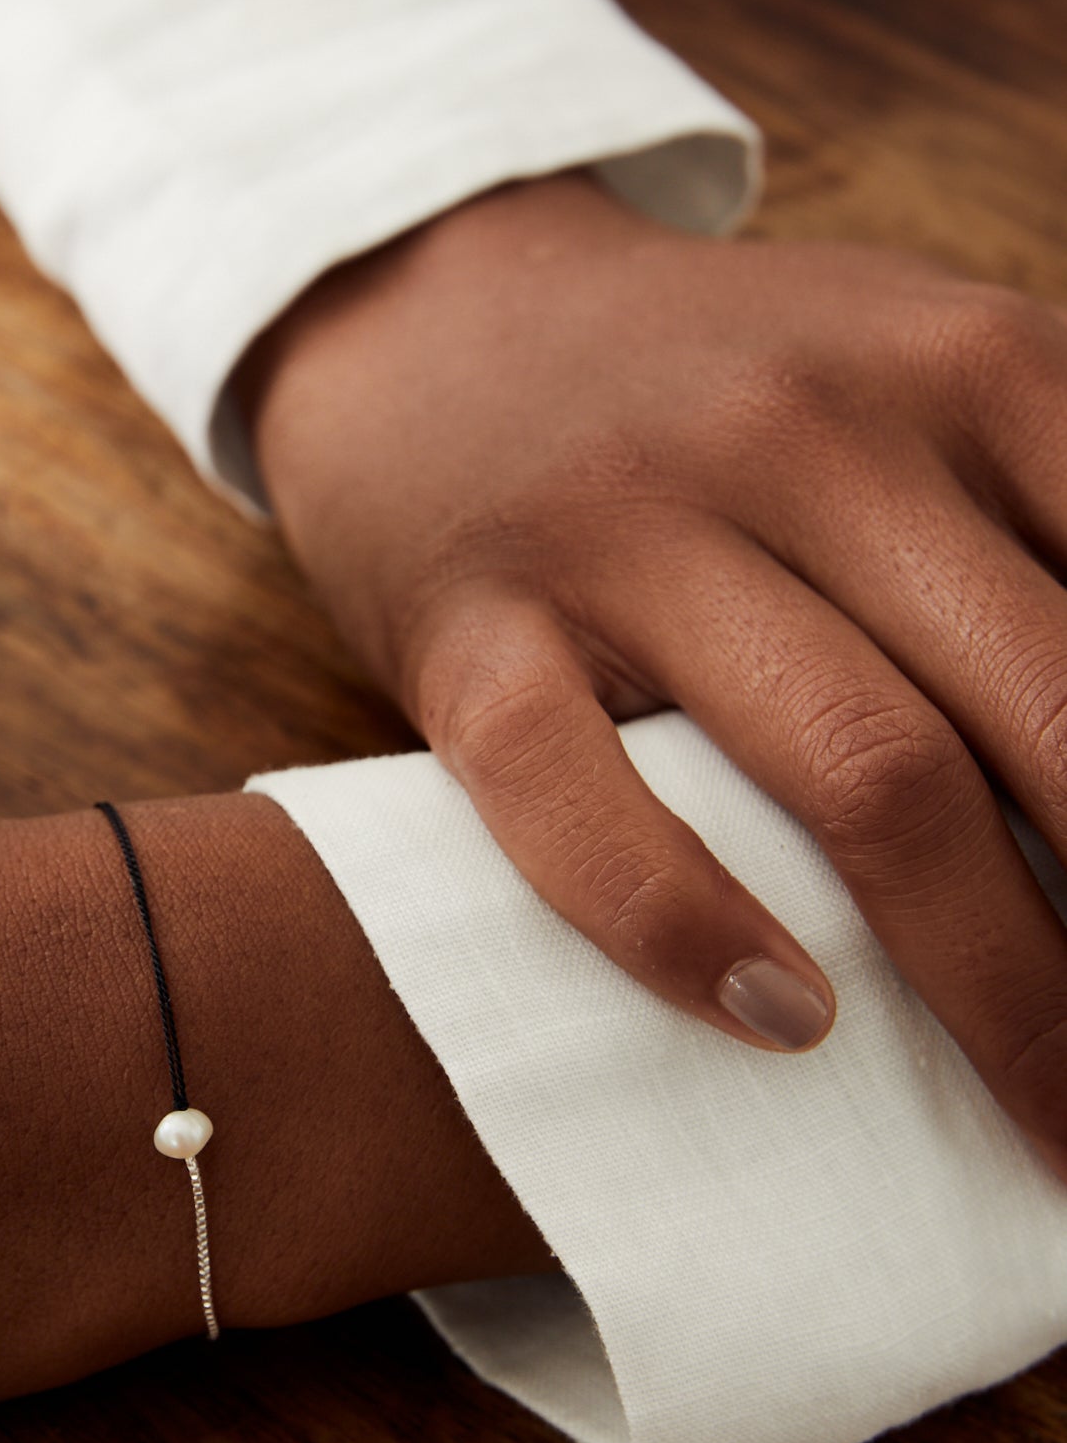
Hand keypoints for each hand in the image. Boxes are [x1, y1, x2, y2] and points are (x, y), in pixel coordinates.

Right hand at [238, 174, 1066, 1152]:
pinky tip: (782, 1019)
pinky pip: (579, 801)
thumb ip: (1048, 519)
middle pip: (1046, 712)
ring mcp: (627, 528)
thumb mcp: (916, 380)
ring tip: (1058, 1119)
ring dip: (997, 985)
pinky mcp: (473, 627)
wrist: (438, 323)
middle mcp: (805, 429)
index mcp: (956, 366)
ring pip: (863, 775)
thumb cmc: (710, 396)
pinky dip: (685, 930)